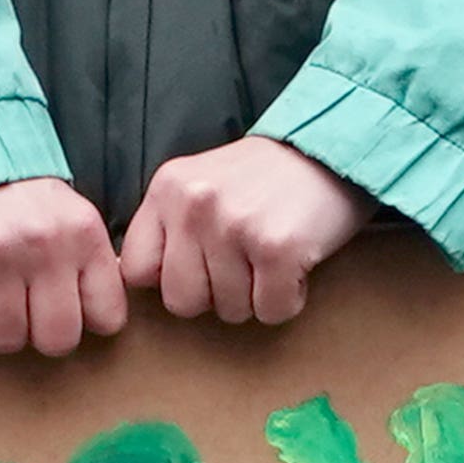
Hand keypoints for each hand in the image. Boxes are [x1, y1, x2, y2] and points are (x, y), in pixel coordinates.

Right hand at [0, 178, 128, 354]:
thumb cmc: (23, 204)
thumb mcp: (74, 220)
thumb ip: (92, 266)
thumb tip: (104, 320)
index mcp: (84, 235)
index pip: (107, 318)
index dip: (85, 321)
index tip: (67, 307)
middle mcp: (45, 243)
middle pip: (57, 340)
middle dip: (40, 335)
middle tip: (26, 311)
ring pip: (6, 338)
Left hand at [121, 137, 367, 326]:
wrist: (330, 151)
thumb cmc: (264, 179)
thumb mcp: (199, 185)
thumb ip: (168, 225)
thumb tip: (133, 280)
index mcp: (168, 189)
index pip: (135, 271)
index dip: (169, 279)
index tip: (199, 267)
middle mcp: (195, 205)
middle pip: (181, 302)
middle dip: (215, 296)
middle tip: (243, 264)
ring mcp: (234, 226)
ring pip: (230, 310)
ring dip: (256, 296)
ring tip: (271, 256)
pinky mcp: (277, 247)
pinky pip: (272, 310)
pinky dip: (289, 298)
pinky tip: (295, 264)